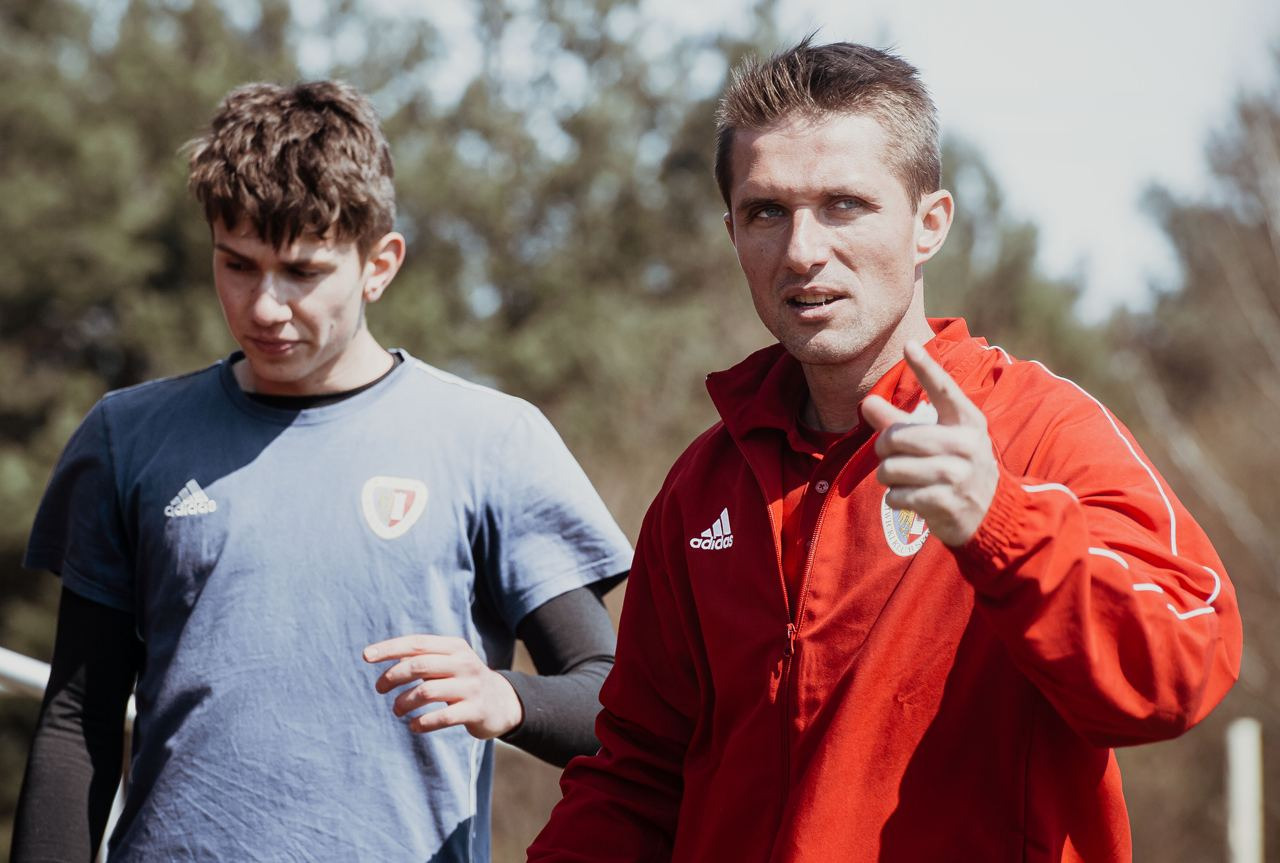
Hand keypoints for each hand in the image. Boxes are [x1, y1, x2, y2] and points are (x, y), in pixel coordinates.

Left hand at [363, 635, 523, 737]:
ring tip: (396, 710)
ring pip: (427, 691)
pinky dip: (422, 723)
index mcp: (454, 647)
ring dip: (404, 702)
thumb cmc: (462, 681)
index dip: (390, 648)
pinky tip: (413, 726)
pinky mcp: (475, 711)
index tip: (366, 656)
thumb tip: (383, 656)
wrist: (502, 703)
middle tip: (379, 688)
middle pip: (420, 666)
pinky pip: (442, 717)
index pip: (417, 643)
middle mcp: (464, 664)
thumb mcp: (448, 663)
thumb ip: (421, 658)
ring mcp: (471, 687)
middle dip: (393, 677)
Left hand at [860, 340, 998, 546]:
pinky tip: (913, 499)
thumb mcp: (940, 439)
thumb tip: (867, 402)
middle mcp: (965, 444)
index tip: (908, 345)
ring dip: (888, 477)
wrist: (994, 515)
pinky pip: (896, 496)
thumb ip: (901, 422)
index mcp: (967, 421)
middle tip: (891, 456)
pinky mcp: (946, 502)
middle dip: (884, 449)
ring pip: (891, 468)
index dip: (925, 367)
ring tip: (905, 480)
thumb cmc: (959, 467)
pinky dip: (896, 499)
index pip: (943, 389)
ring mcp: (957, 474)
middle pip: (897, 437)